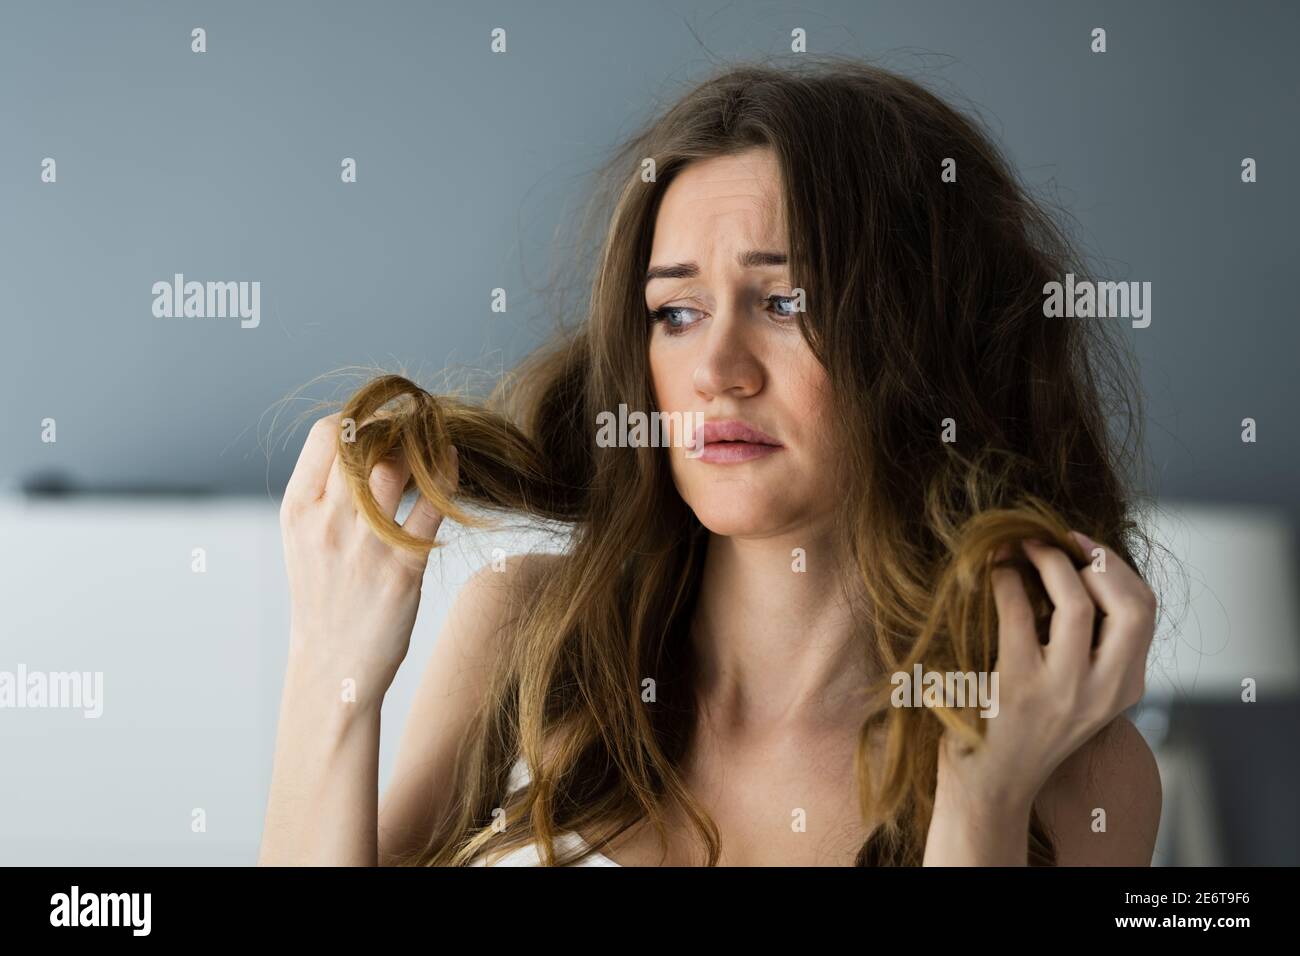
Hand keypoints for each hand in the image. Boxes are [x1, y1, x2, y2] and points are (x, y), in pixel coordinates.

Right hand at [279, 412, 458, 696]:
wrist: (331, 666)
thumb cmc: (324, 595)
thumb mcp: (304, 537)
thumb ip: (325, 490)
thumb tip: (364, 437)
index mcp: (298, 510)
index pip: (327, 434)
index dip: (361, 417)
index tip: (383, 422)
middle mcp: (328, 523)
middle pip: (365, 443)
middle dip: (397, 425)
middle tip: (420, 425)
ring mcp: (365, 547)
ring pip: (399, 468)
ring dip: (424, 446)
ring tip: (436, 442)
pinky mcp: (402, 570)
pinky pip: (432, 508)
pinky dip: (447, 476)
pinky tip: (452, 460)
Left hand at [936, 530, 1155, 813]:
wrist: (991, 784)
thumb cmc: (1027, 726)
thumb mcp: (1080, 693)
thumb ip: (1092, 647)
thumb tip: (1077, 569)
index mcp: (1124, 687)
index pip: (1145, 612)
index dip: (1117, 569)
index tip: (1084, 548)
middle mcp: (1104, 690)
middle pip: (1132, 605)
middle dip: (1098, 561)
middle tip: (1061, 542)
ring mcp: (1064, 689)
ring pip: (1077, 603)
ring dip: (1048, 561)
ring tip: (1023, 547)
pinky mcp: (1018, 685)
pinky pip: (1018, 611)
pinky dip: (1005, 579)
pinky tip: (995, 572)